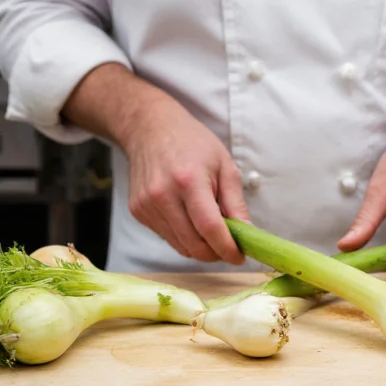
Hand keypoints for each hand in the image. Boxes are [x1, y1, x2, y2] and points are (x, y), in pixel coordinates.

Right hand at [121, 97, 248, 264]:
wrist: (149, 128)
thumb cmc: (192, 143)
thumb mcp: (224, 165)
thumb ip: (235, 202)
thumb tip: (247, 234)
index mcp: (188, 180)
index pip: (209, 227)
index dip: (226, 248)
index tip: (239, 256)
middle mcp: (163, 195)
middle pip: (194, 244)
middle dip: (216, 252)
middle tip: (229, 246)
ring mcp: (147, 206)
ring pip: (180, 246)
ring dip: (200, 246)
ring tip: (211, 228)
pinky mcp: (138, 212)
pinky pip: (167, 238)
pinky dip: (184, 237)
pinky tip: (189, 218)